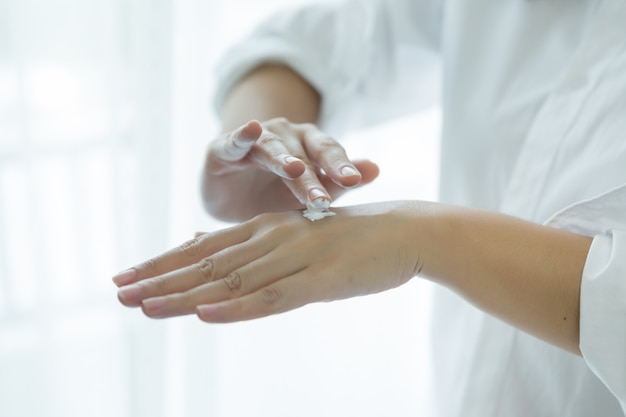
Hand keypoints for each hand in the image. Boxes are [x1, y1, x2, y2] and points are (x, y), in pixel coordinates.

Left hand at [112, 202, 420, 322]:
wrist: (406, 230)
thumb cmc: (353, 238)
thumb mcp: (300, 237)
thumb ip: (259, 246)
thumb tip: (220, 251)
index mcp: (268, 228)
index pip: (205, 247)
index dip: (163, 262)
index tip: (127, 277)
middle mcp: (274, 238)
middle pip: (208, 263)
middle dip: (160, 279)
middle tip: (118, 293)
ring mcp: (297, 257)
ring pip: (233, 280)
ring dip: (186, 295)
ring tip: (145, 307)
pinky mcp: (322, 279)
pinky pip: (274, 297)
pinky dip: (239, 307)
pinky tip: (207, 314)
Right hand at [203, 118, 378, 220]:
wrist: (232, 198)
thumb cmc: (277, 195)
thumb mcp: (309, 193)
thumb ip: (339, 182)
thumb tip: (376, 169)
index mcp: (310, 146)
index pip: (329, 153)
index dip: (340, 166)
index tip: (353, 181)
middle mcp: (286, 136)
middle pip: (303, 155)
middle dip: (312, 178)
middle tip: (322, 198)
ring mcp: (256, 139)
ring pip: (273, 148)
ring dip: (283, 158)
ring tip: (294, 169)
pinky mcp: (225, 147)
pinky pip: (236, 140)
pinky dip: (243, 134)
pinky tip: (250, 129)